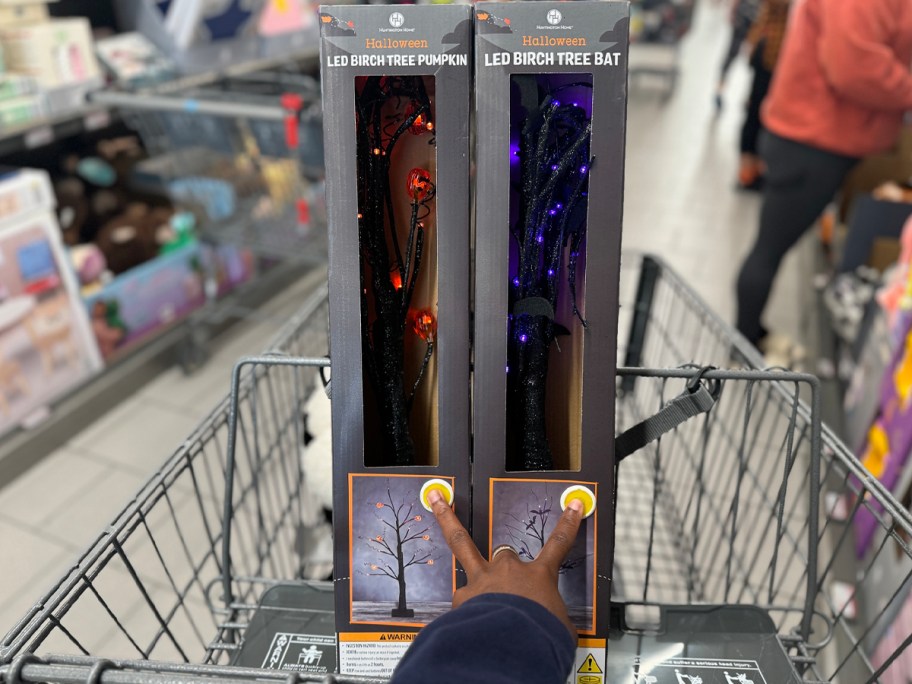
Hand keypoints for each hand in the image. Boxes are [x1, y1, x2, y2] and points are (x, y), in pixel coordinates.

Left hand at [427, 488, 583, 636]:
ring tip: (438, 504)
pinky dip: (459, 605)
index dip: (567, 523)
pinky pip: (459, 596)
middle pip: (506, 552)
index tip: (573, 507)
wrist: (510, 647)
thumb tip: (553, 628)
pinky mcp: (462, 596)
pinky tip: (458, 618)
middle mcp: (510, 572)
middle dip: (506, 560)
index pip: (559, 544)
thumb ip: (553, 619)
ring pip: (462, 544)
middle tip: (507, 571)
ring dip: (448, 521)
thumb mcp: (559, 627)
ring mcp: (483, 580)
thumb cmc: (538, 639)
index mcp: (540, 577)